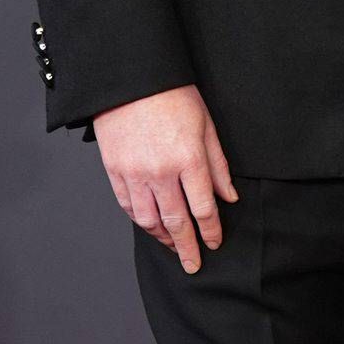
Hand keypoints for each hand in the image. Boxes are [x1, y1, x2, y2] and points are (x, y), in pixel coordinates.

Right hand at [93, 86, 236, 272]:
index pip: (203, 209)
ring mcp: (134, 173)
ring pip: (149, 220)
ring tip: (172, 246)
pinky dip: (140, 221)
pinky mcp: (114, 170)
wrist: (130, 78)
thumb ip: (217, 165)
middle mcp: (161, 172)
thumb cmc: (172, 95)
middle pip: (176, 222)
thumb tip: (229, 197)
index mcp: (189, 160)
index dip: (211, 231)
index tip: (215, 243)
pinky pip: (128, 205)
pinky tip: (150, 226)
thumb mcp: (206, 126)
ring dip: (162, 238)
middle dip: (187, 247)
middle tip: (193, 264)